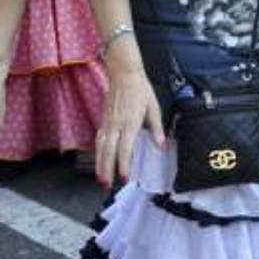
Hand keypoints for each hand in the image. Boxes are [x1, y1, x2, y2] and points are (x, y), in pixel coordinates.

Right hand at [95, 65, 164, 186]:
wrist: (124, 73)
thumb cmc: (140, 89)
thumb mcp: (153, 108)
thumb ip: (156, 128)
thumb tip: (161, 145)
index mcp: (130, 123)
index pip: (125, 148)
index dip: (123, 164)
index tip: (124, 177)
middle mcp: (116, 124)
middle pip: (108, 151)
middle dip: (107, 169)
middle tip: (106, 185)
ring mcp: (108, 122)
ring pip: (101, 146)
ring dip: (99, 163)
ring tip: (100, 177)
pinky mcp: (104, 119)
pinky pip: (99, 138)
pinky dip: (97, 151)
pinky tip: (98, 159)